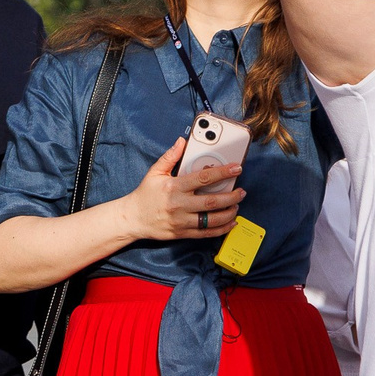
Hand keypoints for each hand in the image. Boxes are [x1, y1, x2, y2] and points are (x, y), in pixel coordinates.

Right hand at [119, 137, 244, 242]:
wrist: (132, 218)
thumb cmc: (145, 194)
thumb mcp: (154, 172)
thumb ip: (170, 157)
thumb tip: (182, 142)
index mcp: (174, 187)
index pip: (203, 178)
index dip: (222, 172)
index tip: (236, 169)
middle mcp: (179, 204)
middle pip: (212, 201)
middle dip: (232, 196)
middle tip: (242, 191)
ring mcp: (181, 221)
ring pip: (212, 219)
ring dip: (229, 213)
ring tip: (237, 206)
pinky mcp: (182, 233)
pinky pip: (206, 233)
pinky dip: (222, 229)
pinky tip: (231, 222)